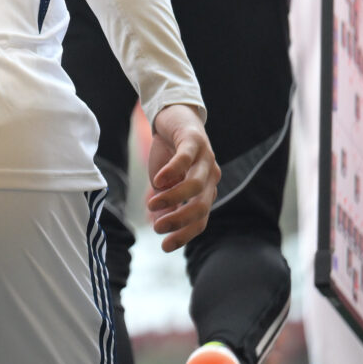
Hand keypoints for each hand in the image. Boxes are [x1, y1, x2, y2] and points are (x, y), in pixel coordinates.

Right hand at [146, 104, 218, 252]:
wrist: (172, 116)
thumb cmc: (169, 152)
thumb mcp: (163, 181)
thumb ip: (163, 201)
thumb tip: (154, 223)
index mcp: (205, 191)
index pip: (200, 220)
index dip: (184, 235)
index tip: (164, 247)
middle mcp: (210, 177)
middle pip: (201, 206)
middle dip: (180, 221)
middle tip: (158, 228)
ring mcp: (206, 159)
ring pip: (196, 186)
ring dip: (174, 198)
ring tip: (152, 203)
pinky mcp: (195, 140)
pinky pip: (187, 160)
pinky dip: (173, 172)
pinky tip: (157, 180)